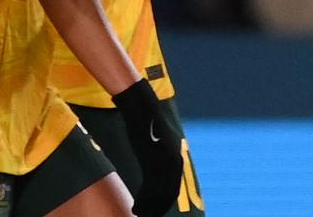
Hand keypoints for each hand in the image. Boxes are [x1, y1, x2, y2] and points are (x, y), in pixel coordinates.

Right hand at [113, 79, 182, 216]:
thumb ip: (156, 156)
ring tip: (138, 212)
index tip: (156, 210)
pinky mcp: (152, 156)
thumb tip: (153, 171)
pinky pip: (149, 185)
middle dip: (158, 205)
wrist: (140, 106)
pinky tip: (136, 207)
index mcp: (176, 155)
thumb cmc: (144, 123)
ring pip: (159, 191)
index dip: (165, 201)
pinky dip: (144, 199)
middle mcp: (175, 157)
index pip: (174, 186)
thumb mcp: (152, 142)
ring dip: (149, 205)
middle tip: (147, 215)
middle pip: (169, 191)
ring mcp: (164, 158)